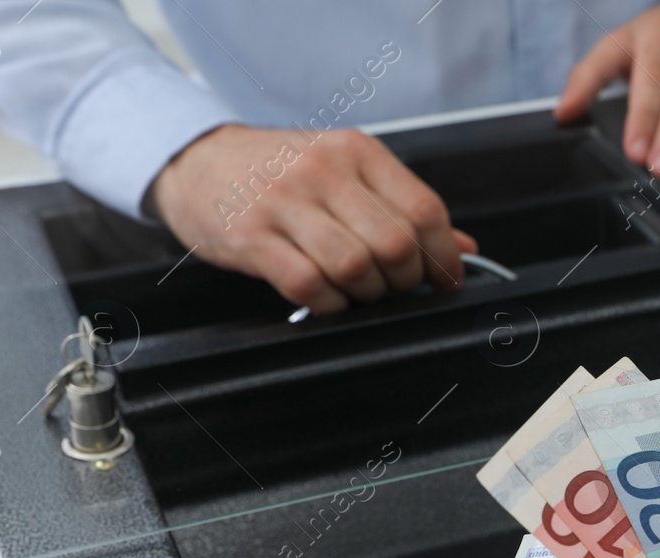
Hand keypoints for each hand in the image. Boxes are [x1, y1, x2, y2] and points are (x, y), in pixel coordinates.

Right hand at [149, 124, 477, 314]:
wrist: (195, 160)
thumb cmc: (278, 170)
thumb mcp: (345, 171)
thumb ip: (403, 206)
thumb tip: (465, 248)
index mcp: (356, 151)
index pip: (424, 210)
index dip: (443, 256)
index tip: (445, 278)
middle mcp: (323, 171)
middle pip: (394, 244)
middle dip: (404, 279)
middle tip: (393, 285)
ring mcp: (283, 203)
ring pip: (355, 267)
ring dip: (366, 294)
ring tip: (357, 290)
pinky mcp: (250, 237)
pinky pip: (308, 286)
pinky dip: (327, 304)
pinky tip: (324, 297)